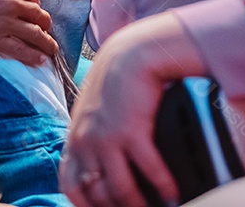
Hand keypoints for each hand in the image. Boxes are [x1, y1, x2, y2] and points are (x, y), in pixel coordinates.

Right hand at [0, 0, 56, 65]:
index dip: (34, 1)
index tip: (32, 8)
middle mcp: (9, 1)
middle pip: (38, 14)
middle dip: (44, 23)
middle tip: (45, 29)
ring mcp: (3, 21)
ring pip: (34, 33)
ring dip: (46, 42)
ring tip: (50, 48)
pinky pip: (20, 49)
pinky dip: (33, 55)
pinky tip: (40, 58)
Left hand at [62, 13, 205, 206]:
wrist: (130, 54)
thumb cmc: (115, 83)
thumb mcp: (92, 113)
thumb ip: (92, 138)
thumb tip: (102, 164)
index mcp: (75, 140)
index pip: (71, 186)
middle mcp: (85, 143)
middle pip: (97, 196)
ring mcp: (106, 139)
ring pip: (120, 191)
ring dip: (140, 206)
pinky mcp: (130, 131)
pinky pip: (148, 170)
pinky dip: (162, 186)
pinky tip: (173, 193)